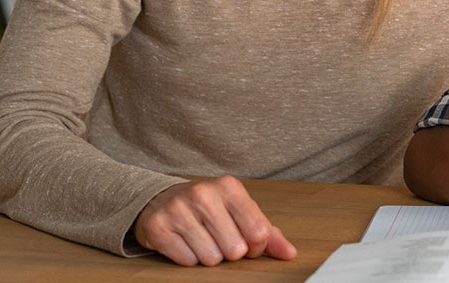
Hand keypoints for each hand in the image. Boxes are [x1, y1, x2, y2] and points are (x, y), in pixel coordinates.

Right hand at [133, 176, 296, 265]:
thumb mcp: (240, 211)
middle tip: (219, 239)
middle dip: (230, 252)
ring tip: (201, 239)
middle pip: (235, 249)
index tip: (247, 242)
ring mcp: (179, 210)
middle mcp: (204, 195)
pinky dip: (188, 258)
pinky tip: (185, 242)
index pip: (259, 232)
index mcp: (230, 188)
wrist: (161, 199)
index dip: (256, 247)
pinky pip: (187, 262)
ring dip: (209, 257)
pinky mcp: (158, 227)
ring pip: (211, 258)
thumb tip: (290, 253)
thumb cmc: (209, 208)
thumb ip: (268, 232)